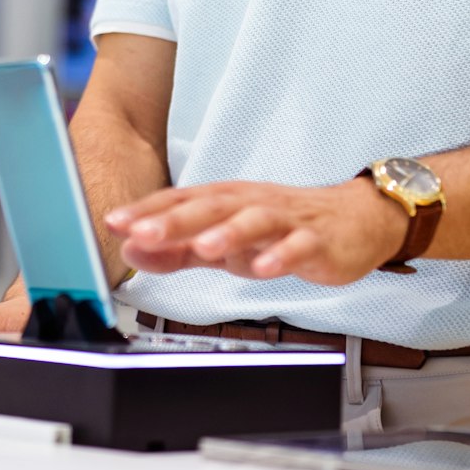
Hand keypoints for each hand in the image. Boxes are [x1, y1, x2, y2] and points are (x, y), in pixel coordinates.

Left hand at [104, 180, 405, 286]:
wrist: (355, 220)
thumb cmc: (282, 229)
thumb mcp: (224, 242)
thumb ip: (178, 249)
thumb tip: (132, 249)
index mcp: (225, 201)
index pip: (179, 201)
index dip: (146, 211)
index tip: (114, 222)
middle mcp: (251, 203)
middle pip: (210, 207)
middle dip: (175, 220)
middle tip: (143, 232)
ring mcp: (285, 220)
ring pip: (254, 221)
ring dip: (227, 233)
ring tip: (202, 247)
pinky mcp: (317, 240)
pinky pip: (299, 246)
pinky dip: (281, 256)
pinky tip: (265, 269)